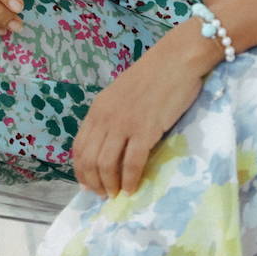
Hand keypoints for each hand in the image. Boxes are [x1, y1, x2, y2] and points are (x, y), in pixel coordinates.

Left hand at [71, 26, 214, 197]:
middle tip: (104, 196)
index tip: (88, 185)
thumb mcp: (122, 95)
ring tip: (117, 195)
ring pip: (107, 165)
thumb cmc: (154, 76)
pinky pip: (132, 163)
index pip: (80, 147)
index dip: (81, 170)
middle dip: (94, 183)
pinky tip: (133, 188)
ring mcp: (124, 124)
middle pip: (90, 160)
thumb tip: (110, 144)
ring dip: (110, 185)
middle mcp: (106, 117)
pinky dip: (130, 180)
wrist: (176, 60)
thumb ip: (113, 116)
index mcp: (98, 108)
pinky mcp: (145, 129)